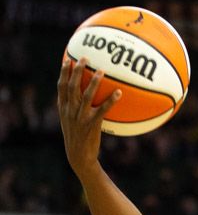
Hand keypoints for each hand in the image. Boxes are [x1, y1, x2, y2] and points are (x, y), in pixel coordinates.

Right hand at [57, 57, 119, 174]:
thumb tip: (81, 96)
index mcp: (63, 108)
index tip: (67, 59)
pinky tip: (119, 93)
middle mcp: (70, 110)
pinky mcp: (92, 124)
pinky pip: (103, 110)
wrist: (78, 156)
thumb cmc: (77, 138)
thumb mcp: (70, 121)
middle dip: (76, 70)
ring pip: (86, 95)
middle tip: (84, 58)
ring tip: (101, 71)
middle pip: (72, 86)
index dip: (64, 72)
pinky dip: (110, 101)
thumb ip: (73, 108)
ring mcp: (80, 117)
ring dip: (94, 82)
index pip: (61, 86)